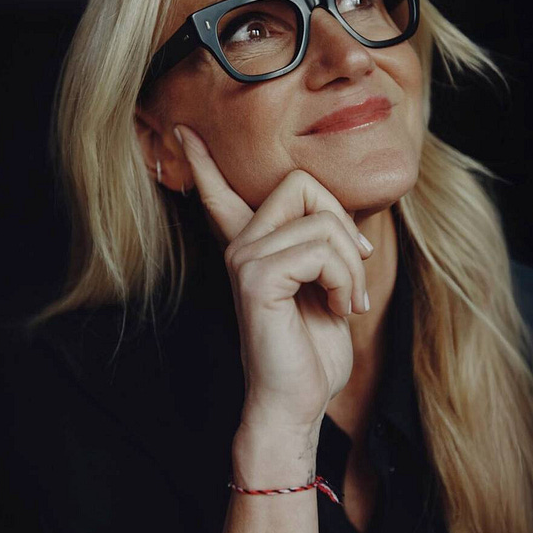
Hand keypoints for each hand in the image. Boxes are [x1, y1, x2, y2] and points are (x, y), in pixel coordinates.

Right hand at [174, 124, 373, 436]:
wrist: (295, 403)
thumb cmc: (312, 351)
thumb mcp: (327, 286)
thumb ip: (324, 245)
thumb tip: (342, 218)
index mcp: (252, 246)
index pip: (222, 193)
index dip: (203, 161)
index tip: (182, 129)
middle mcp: (240, 245)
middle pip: (304, 184)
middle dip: (344, 227)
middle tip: (350, 277)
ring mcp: (244, 258)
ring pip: (323, 222)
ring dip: (351, 268)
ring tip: (344, 303)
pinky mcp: (256, 276)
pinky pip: (320, 250)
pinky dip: (344, 281)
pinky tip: (336, 309)